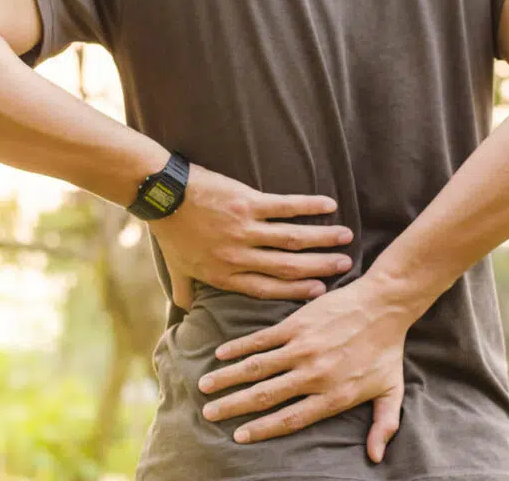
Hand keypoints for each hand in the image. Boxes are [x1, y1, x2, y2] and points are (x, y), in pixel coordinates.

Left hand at [148, 162, 352, 309]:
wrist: (163, 195)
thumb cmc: (171, 233)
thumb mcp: (177, 269)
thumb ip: (185, 292)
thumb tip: (185, 313)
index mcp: (226, 275)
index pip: (269, 289)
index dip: (297, 291)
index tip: (321, 292)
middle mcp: (239, 257)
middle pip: (288, 267)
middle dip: (320, 268)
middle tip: (345, 266)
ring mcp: (245, 230)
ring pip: (293, 239)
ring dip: (322, 239)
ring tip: (345, 238)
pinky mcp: (247, 203)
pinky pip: (285, 207)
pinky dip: (309, 207)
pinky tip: (329, 206)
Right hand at [195, 273, 411, 462]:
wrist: (385, 304)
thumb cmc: (388, 349)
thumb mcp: (391, 391)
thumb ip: (383, 426)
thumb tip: (375, 458)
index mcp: (333, 395)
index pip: (290, 419)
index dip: (262, 429)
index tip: (239, 436)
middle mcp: (313, 374)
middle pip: (265, 396)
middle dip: (233, 407)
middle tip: (209, 414)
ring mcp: (302, 348)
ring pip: (256, 367)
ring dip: (227, 378)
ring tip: (205, 386)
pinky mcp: (297, 324)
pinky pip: (261, 339)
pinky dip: (239, 347)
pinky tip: (220, 354)